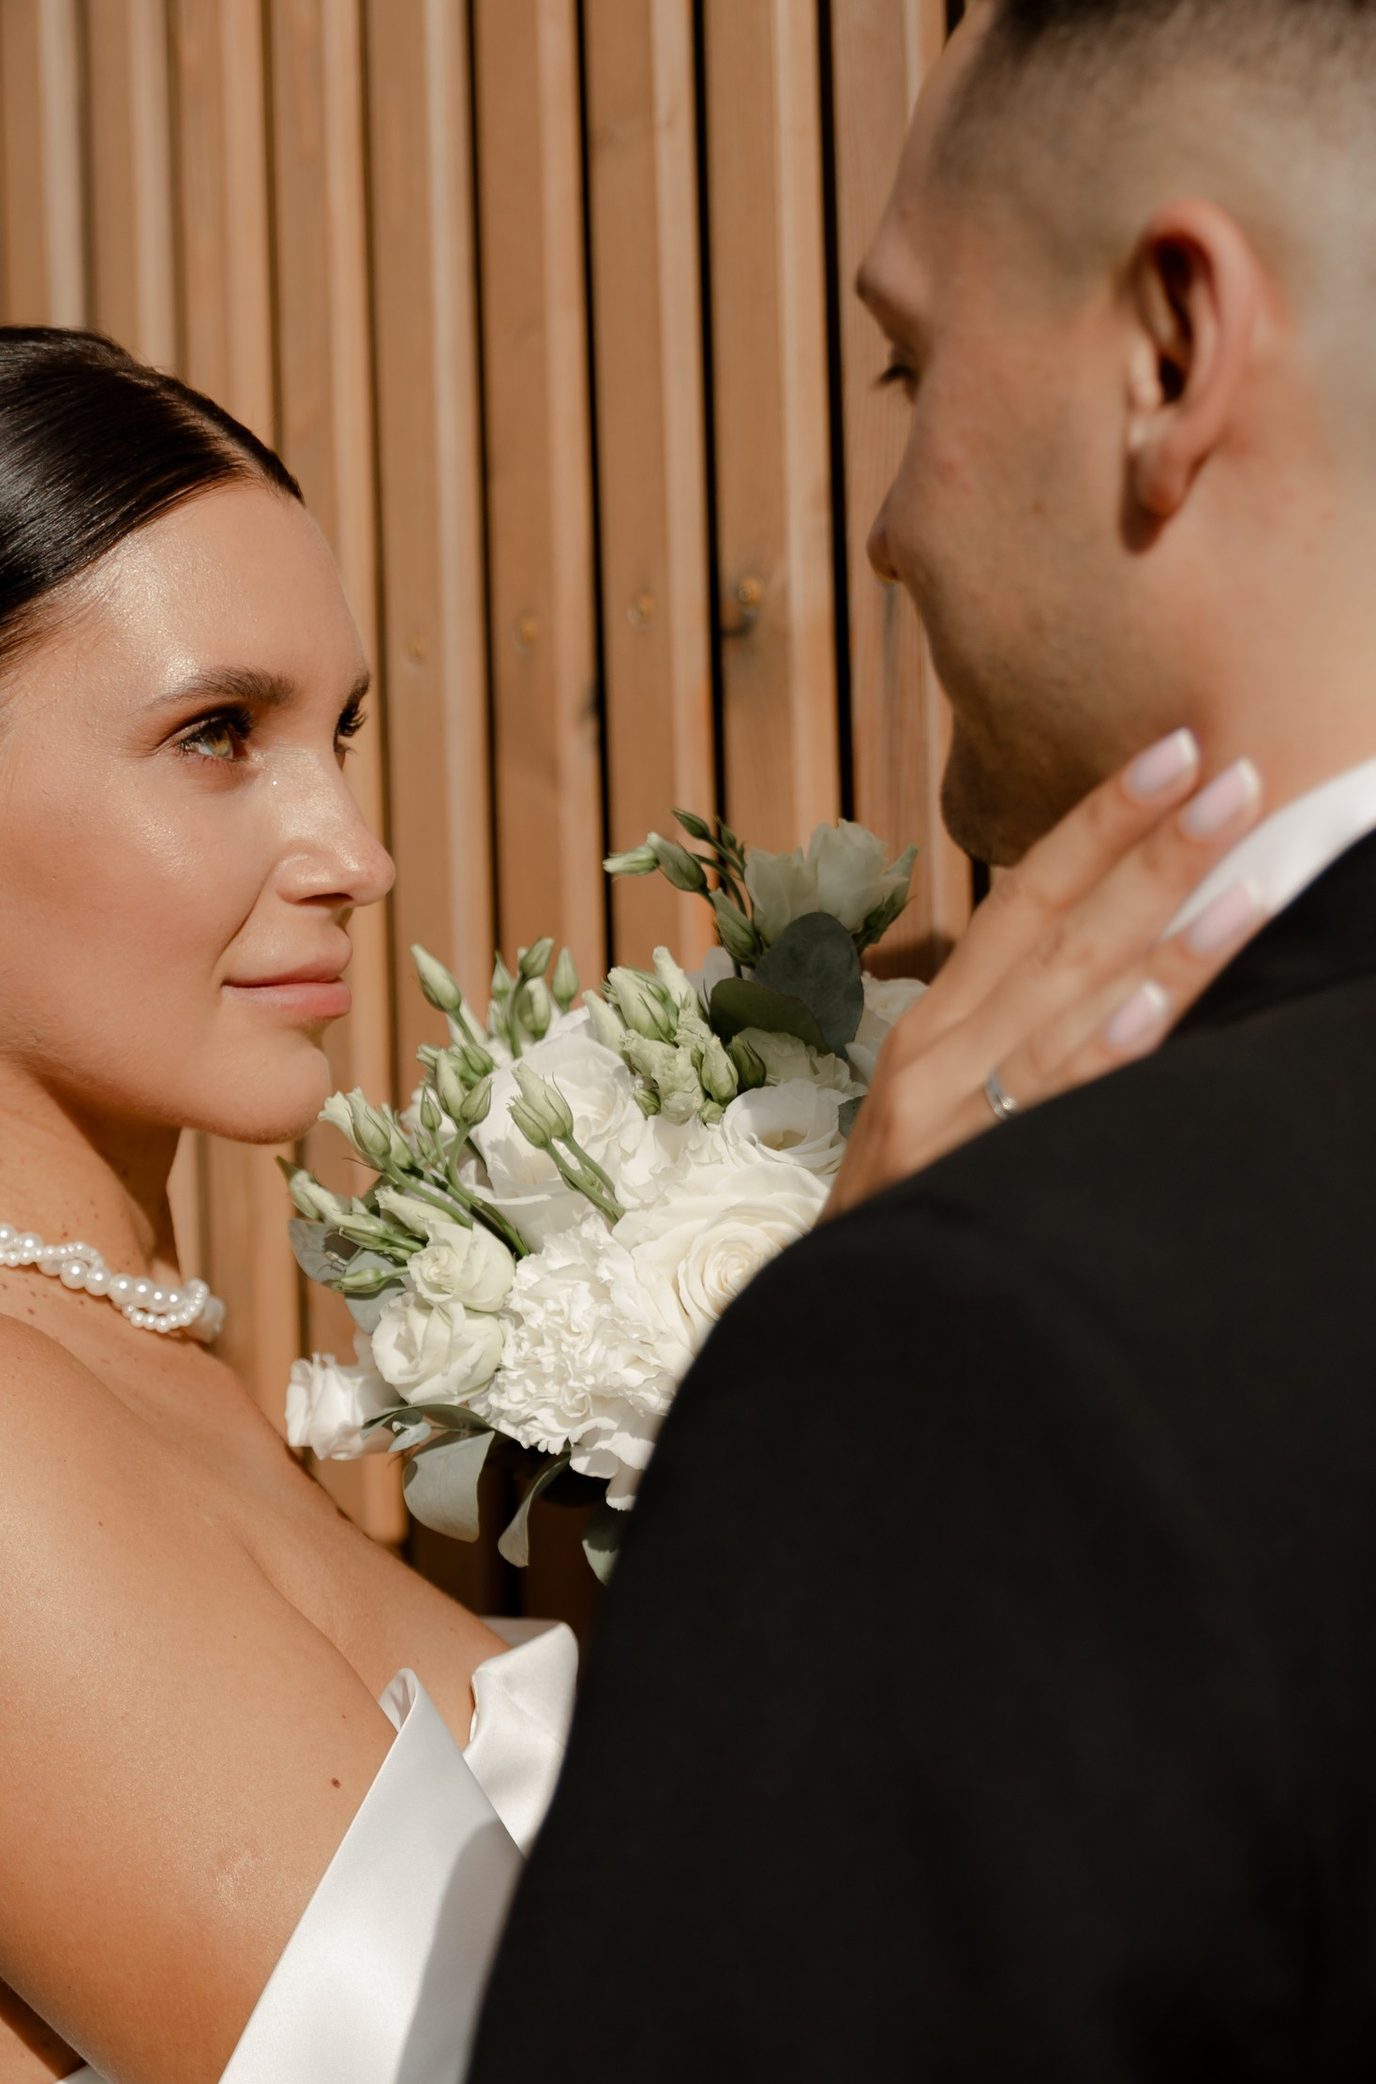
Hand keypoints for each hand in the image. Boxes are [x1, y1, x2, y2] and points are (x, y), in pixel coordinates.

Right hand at [829, 732, 1266, 1215]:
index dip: (1099, 820)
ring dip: (1165, 940)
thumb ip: (1022, 1037)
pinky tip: (1155, 1009)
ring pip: (1068, 1011)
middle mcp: (936, 1056)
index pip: (1023, 896)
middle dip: (1153, 850)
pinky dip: (1100, 1055)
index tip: (1175, 751)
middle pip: (1057, 933)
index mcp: (935, 1025)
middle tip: (1235, 776)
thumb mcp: (948, 1111)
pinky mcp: (964, 1184)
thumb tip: (1133, 972)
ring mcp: (949, 1120)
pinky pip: (1049, 1111)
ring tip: (1249, 880)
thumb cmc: (909, 1217)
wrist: (835, 1332)